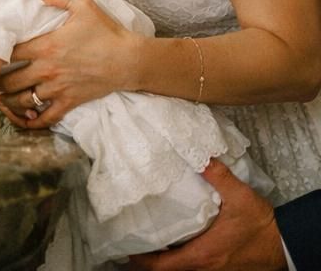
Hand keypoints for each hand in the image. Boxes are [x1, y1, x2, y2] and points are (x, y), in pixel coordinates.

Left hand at [0, 0, 134, 127]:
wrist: (130, 60)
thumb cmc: (107, 32)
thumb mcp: (84, 5)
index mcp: (45, 46)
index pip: (7, 52)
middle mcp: (47, 69)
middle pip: (8, 80)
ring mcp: (57, 88)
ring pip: (22, 100)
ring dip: (7, 101)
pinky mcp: (69, 102)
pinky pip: (45, 117)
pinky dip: (31, 120)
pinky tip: (23, 115)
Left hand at [125, 160, 284, 269]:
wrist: (286, 243)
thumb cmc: (262, 224)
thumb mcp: (240, 197)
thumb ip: (218, 176)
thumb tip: (199, 156)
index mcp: (203, 254)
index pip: (162, 266)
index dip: (142, 260)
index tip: (127, 248)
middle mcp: (205, 266)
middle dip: (149, 261)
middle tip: (134, 243)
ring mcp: (214, 269)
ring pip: (181, 270)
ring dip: (165, 261)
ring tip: (149, 241)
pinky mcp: (222, 267)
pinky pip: (194, 267)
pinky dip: (181, 260)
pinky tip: (176, 243)